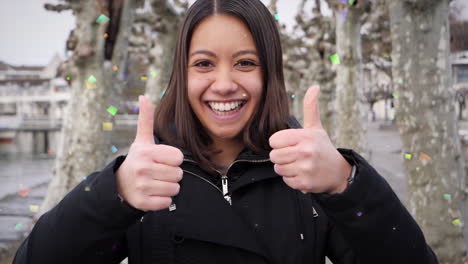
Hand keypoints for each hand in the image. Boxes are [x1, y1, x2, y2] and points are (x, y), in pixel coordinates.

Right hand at [116, 96, 183, 210]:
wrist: (120, 184)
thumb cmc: (138, 159)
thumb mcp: (142, 140)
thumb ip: (146, 119)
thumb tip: (143, 96)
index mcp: (146, 152)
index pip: (178, 158)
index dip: (172, 160)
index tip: (161, 160)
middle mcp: (143, 169)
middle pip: (178, 174)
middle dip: (172, 174)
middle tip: (158, 172)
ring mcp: (142, 187)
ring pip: (175, 189)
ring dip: (168, 187)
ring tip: (156, 182)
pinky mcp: (143, 203)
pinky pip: (167, 203)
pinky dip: (163, 200)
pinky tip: (153, 193)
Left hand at [269, 85, 351, 193]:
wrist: (338, 172)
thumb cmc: (323, 148)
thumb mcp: (316, 128)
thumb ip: (311, 107)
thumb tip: (314, 87)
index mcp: (305, 136)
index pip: (274, 141)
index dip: (279, 143)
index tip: (289, 144)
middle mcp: (305, 151)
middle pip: (274, 156)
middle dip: (281, 157)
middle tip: (294, 156)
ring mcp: (305, 168)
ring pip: (278, 169)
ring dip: (286, 168)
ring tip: (299, 164)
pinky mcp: (304, 183)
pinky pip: (286, 180)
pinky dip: (292, 179)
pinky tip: (302, 173)